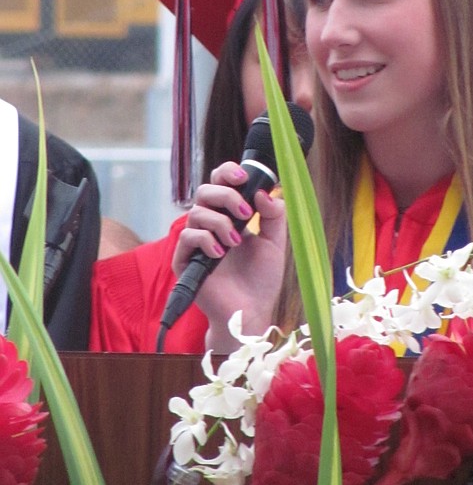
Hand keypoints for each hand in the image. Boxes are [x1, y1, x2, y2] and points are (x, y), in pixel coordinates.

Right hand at [172, 161, 286, 351]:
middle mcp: (210, 224)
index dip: (227, 172)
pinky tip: (221, 253)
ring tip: (236, 242)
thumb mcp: (275, 242)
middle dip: (226, 195)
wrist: (250, 311)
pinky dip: (206, 240)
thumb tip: (264, 192)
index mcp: (229, 215)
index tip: (243, 176)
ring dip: (220, 222)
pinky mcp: (184, 260)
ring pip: (197, 212)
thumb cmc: (260, 279)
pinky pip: (188, 236)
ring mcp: (196, 241)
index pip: (220, 183)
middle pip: (205, 190)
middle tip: (245, 213)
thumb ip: (274, 215)